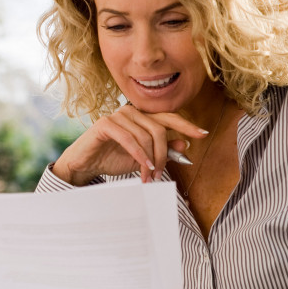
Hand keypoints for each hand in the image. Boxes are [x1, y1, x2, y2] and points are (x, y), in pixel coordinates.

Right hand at [53, 107, 207, 184]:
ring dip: (151, 160)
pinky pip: (130, 140)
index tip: (203, 134)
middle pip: (160, 128)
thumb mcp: (143, 158)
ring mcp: (117, 116)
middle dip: (164, 153)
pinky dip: (140, 156)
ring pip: (146, 135)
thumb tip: (185, 144)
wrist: (84, 165)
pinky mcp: (106, 124)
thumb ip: (162, 150)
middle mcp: (131, 112)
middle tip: (161, 174)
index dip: (186, 126)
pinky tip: (144, 168)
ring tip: (149, 176)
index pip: (168, 117)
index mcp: (141, 117)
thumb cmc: (111, 159)